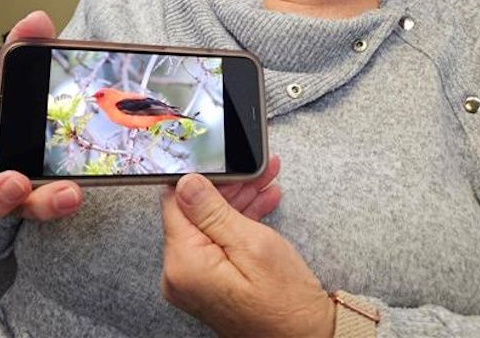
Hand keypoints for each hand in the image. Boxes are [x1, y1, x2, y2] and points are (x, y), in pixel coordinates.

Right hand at [0, 11, 82, 220]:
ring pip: (7, 206)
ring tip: (66, 195)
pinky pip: (37, 204)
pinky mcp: (26, 195)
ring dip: (37, 203)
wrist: (15, 115)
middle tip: (15, 185)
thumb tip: (36, 21)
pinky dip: (57, 200)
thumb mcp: (2, 70)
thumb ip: (17, 47)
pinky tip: (78, 191)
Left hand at [160, 161, 334, 337]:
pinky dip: (239, 222)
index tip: (220, 159)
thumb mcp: (252, 244)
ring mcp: (193, 279)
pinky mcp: (208, 281)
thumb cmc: (284, 300)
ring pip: (210, 224)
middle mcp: (180, 274)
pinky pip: (218, 242)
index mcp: (184, 263)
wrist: (305, 336)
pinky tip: (263, 202)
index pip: (175, 202)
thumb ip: (213, 210)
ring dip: (238, 201)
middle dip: (228, 187)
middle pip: (195, 212)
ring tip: (266, 178)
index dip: (199, 176)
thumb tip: (186, 182)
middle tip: (256, 169)